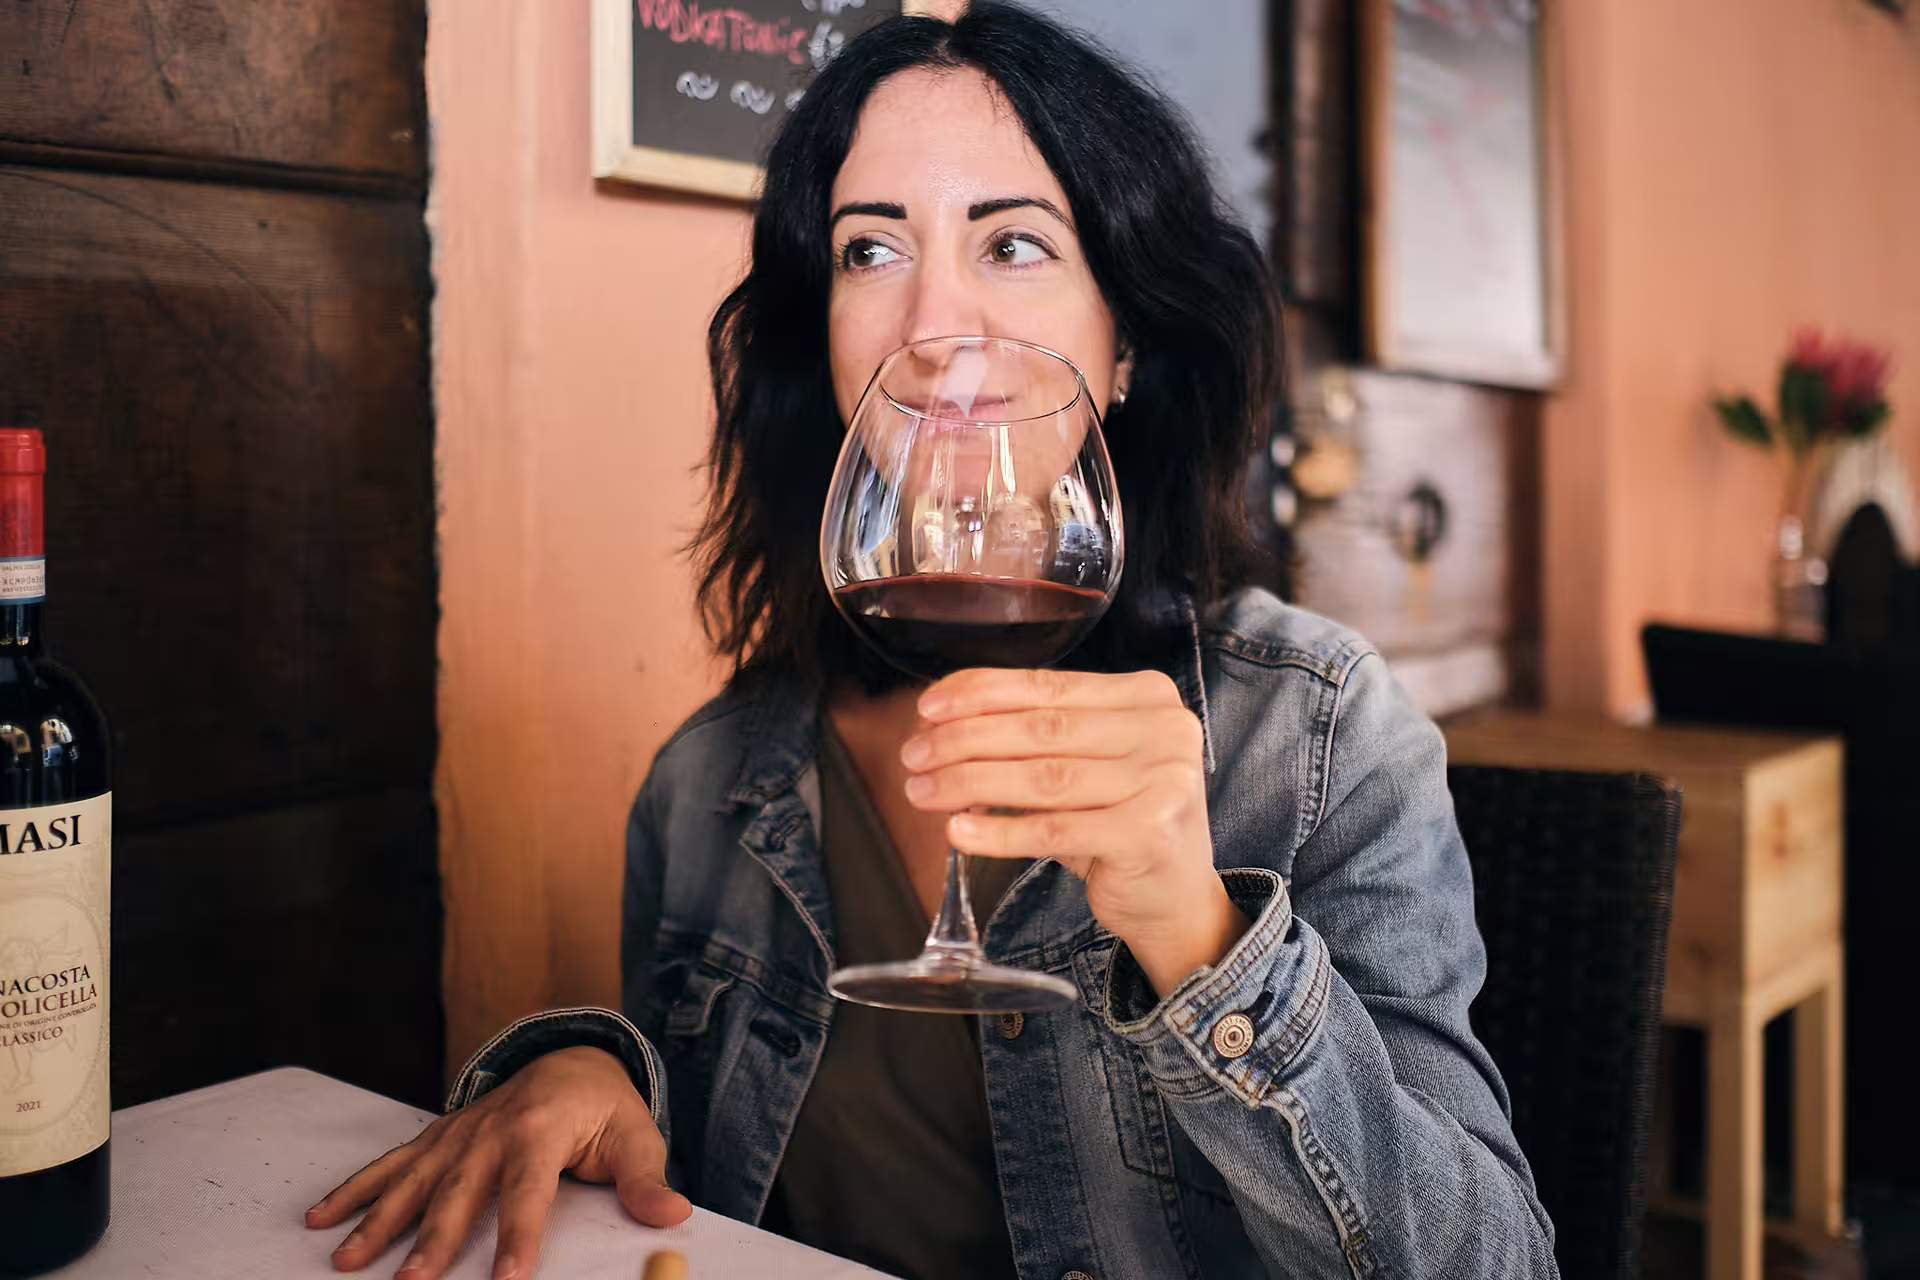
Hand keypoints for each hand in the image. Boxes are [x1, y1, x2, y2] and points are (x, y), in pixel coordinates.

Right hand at [305, 1046, 690, 1279]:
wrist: (571, 1058)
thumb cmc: (605, 1107)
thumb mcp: (636, 1136)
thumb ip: (646, 1179)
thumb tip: (673, 1215)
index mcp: (542, 1129)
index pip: (529, 1194)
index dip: (519, 1240)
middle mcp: (491, 1130)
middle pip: (459, 1194)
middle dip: (433, 1242)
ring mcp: (458, 1133)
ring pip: (413, 1182)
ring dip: (378, 1221)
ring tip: (348, 1261)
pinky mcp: (438, 1137)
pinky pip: (391, 1164)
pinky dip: (354, 1190)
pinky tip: (320, 1219)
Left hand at [903, 668, 1247, 995]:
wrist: (1174, 899)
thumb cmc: (1119, 823)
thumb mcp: (1084, 766)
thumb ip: (1031, 738)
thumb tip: (940, 727)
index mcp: (1148, 696)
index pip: (1048, 684)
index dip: (980, 693)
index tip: (927, 707)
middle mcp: (1164, 730)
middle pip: (1040, 729)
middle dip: (963, 740)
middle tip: (914, 756)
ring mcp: (1163, 781)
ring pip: (1041, 777)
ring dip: (970, 783)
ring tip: (923, 792)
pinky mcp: (1148, 833)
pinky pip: (1053, 829)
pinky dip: (999, 831)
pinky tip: (958, 831)